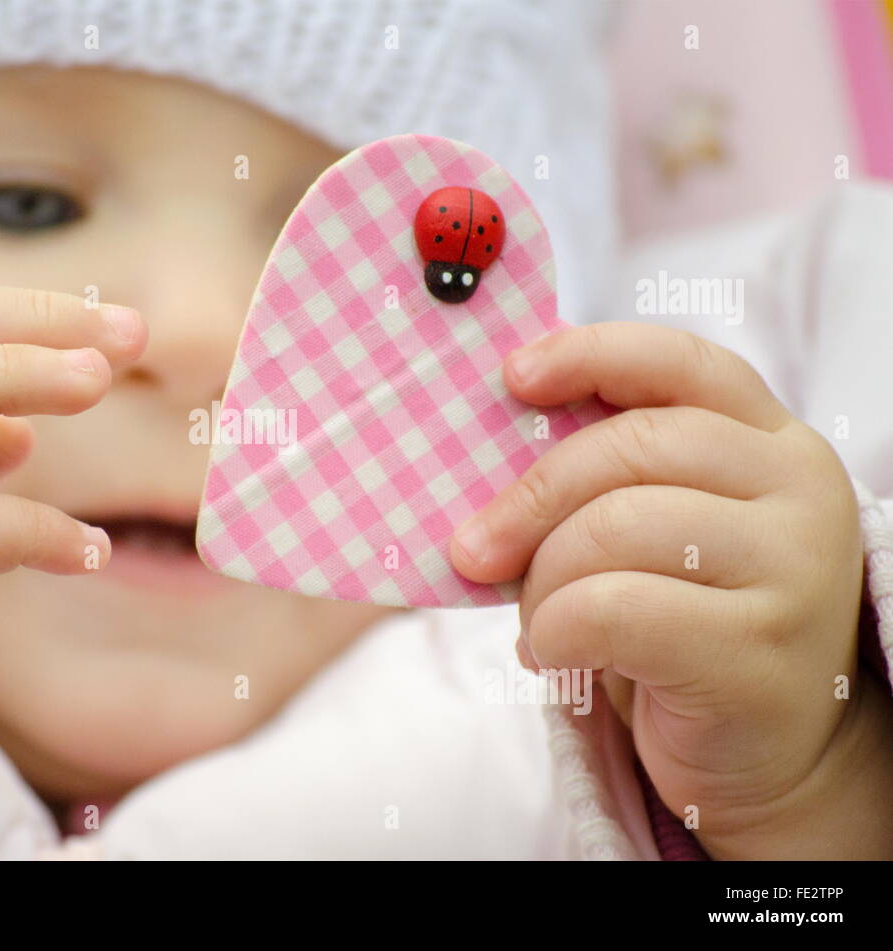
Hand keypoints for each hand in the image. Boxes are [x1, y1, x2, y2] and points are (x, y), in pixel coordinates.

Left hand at [450, 322, 892, 858]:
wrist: (763, 753)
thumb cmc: (686, 626)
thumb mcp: (657, 536)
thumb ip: (606, 484)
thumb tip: (480, 468)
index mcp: (772, 442)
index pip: (681, 364)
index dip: (591, 354)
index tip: (514, 374)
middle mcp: (800, 491)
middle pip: (632, 445)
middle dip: (530, 498)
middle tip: (474, 550)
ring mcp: (794, 570)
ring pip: (615, 528)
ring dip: (544, 581)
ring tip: (538, 621)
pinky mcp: (760, 652)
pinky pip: (612, 610)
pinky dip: (556, 631)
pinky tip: (555, 654)